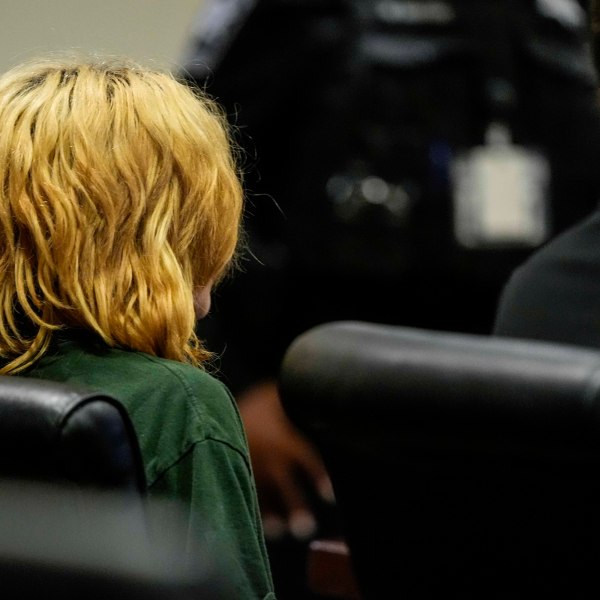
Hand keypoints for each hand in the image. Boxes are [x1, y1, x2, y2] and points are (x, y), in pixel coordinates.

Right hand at [237, 380, 334, 540]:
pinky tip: (268, 529)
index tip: (329, 496)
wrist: (220, 408)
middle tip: (306, 528)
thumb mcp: (278, 399)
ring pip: (263, 495)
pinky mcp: (236, 474)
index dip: (317, 475)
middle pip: (284, 484)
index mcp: (283, 438)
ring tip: (281, 532)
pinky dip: (258, 512)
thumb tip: (328, 403)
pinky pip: (245, 494)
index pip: (305, 457)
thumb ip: (299, 405)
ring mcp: (250, 468)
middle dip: (295, 505)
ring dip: (272, 516)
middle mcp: (267, 456)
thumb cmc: (261, 406)